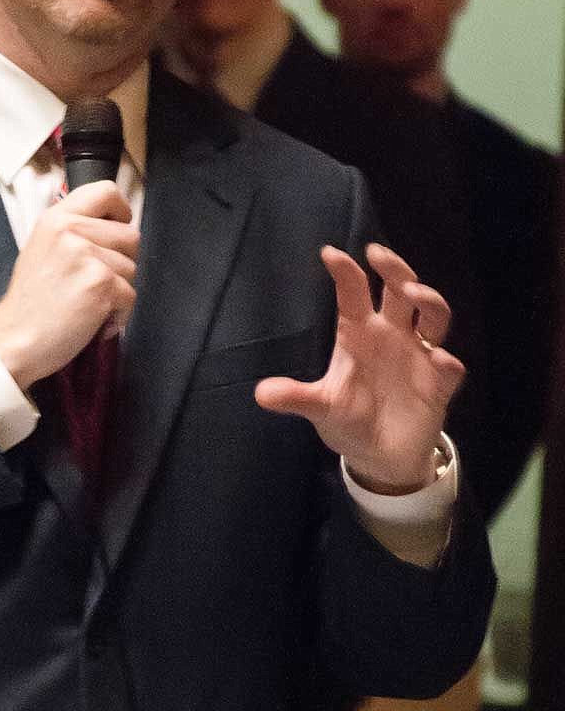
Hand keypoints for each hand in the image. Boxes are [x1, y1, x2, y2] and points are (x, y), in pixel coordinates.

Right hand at [0, 181, 138, 389]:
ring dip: (118, 292)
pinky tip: (93, 321)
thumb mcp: (42, 248)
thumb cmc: (30, 303)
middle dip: (122, 263)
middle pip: (130, 235)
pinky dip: (118, 315)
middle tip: (94, 282)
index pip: (105, 191)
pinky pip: (130, 296)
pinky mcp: (100, 284)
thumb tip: (115, 226)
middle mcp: (70, 230)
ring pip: (132, 268)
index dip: (120, 211)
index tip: (116, 229)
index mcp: (55, 218)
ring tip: (88, 304)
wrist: (13, 340)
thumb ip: (73, 231)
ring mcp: (86, 256)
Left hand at [255, 243, 464, 493]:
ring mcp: (418, 357)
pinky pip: (449, 369)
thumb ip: (296, 397)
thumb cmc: (348, 418)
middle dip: (394, 269)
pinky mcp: (438, 385)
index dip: (345, 271)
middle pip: (398, 290)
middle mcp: (391, 336)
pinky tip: (439, 359)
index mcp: (358, 333)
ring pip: (432, 317)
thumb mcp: (320, 407)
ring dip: (427, 302)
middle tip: (378, 254)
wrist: (379, 457)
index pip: (353, 292)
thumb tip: (260, 394)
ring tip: (413, 294)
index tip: (329, 253)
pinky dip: (446, 362)